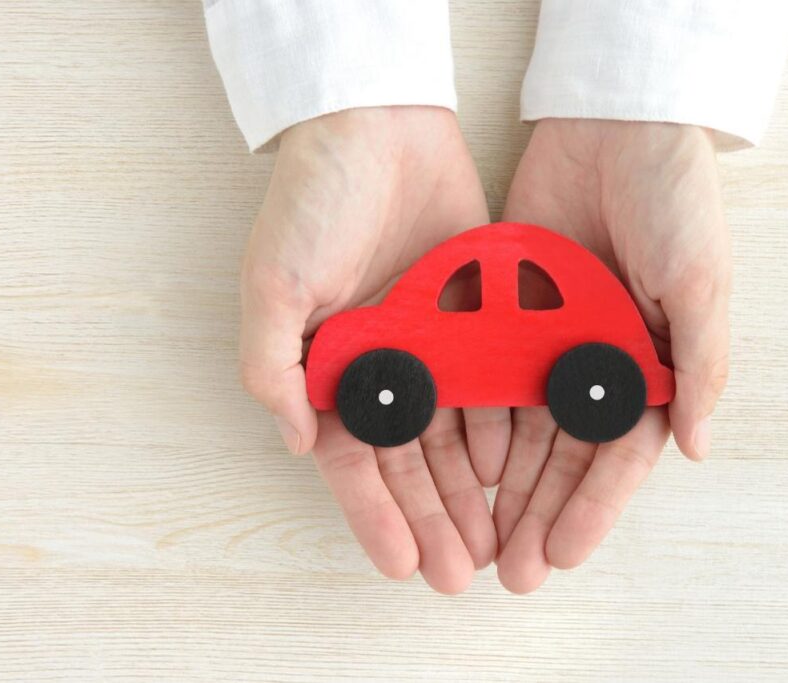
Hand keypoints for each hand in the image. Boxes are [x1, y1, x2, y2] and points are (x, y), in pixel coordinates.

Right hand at [239, 107, 506, 592]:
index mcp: (329, 368)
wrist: (378, 126)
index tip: (404, 564)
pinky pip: (491, 385)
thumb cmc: (314, 200)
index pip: (354, 461)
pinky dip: (501, 431)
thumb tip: (297, 442)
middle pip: (413, 462)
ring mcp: (431, 345)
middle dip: (435, 519)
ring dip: (472, 491)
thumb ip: (273, 366)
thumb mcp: (273, 283)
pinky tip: (514, 471)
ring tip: (496, 541)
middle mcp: (383, 366)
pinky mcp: (473, 316)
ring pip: (456, 436)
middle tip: (463, 572)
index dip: (377, 516)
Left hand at [494, 119, 730, 591]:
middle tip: (509, 569)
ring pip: (520, 428)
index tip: (564, 555)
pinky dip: (471, 420)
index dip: (594, 508)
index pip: (620, 455)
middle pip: (564, 456)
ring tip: (474, 534)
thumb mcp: (701, 281)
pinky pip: (486, 374)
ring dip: (500, 484)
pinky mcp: (507, 309)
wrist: (614, 122)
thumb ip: (700, 365)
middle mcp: (597, 362)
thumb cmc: (675, 198)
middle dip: (539, 513)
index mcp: (650, 365)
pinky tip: (451, 463)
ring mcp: (549, 339)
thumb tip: (698, 449)